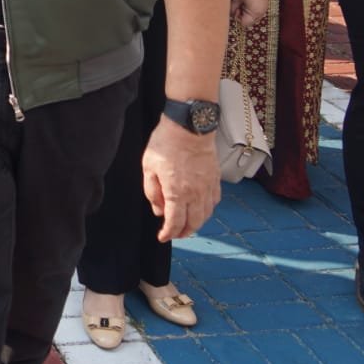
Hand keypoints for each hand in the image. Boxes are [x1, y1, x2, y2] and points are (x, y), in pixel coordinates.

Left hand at [142, 115, 221, 242]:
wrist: (190, 126)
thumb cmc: (166, 143)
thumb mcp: (148, 167)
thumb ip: (152, 192)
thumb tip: (158, 210)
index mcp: (177, 192)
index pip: (174, 223)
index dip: (168, 234)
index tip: (162, 237)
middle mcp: (195, 194)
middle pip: (193, 223)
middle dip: (183, 233)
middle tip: (175, 234)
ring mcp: (208, 187)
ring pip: (206, 215)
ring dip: (197, 224)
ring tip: (187, 225)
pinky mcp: (215, 179)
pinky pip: (214, 201)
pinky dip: (207, 210)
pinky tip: (201, 208)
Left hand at [231, 0, 270, 27]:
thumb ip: (233, 8)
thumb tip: (230, 14)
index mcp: (255, 13)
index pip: (244, 23)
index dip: (236, 18)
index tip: (233, 9)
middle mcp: (262, 12)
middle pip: (249, 20)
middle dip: (241, 14)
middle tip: (236, 4)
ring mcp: (264, 7)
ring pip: (252, 15)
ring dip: (245, 10)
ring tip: (241, 0)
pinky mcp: (265, 2)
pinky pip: (256, 9)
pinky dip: (250, 7)